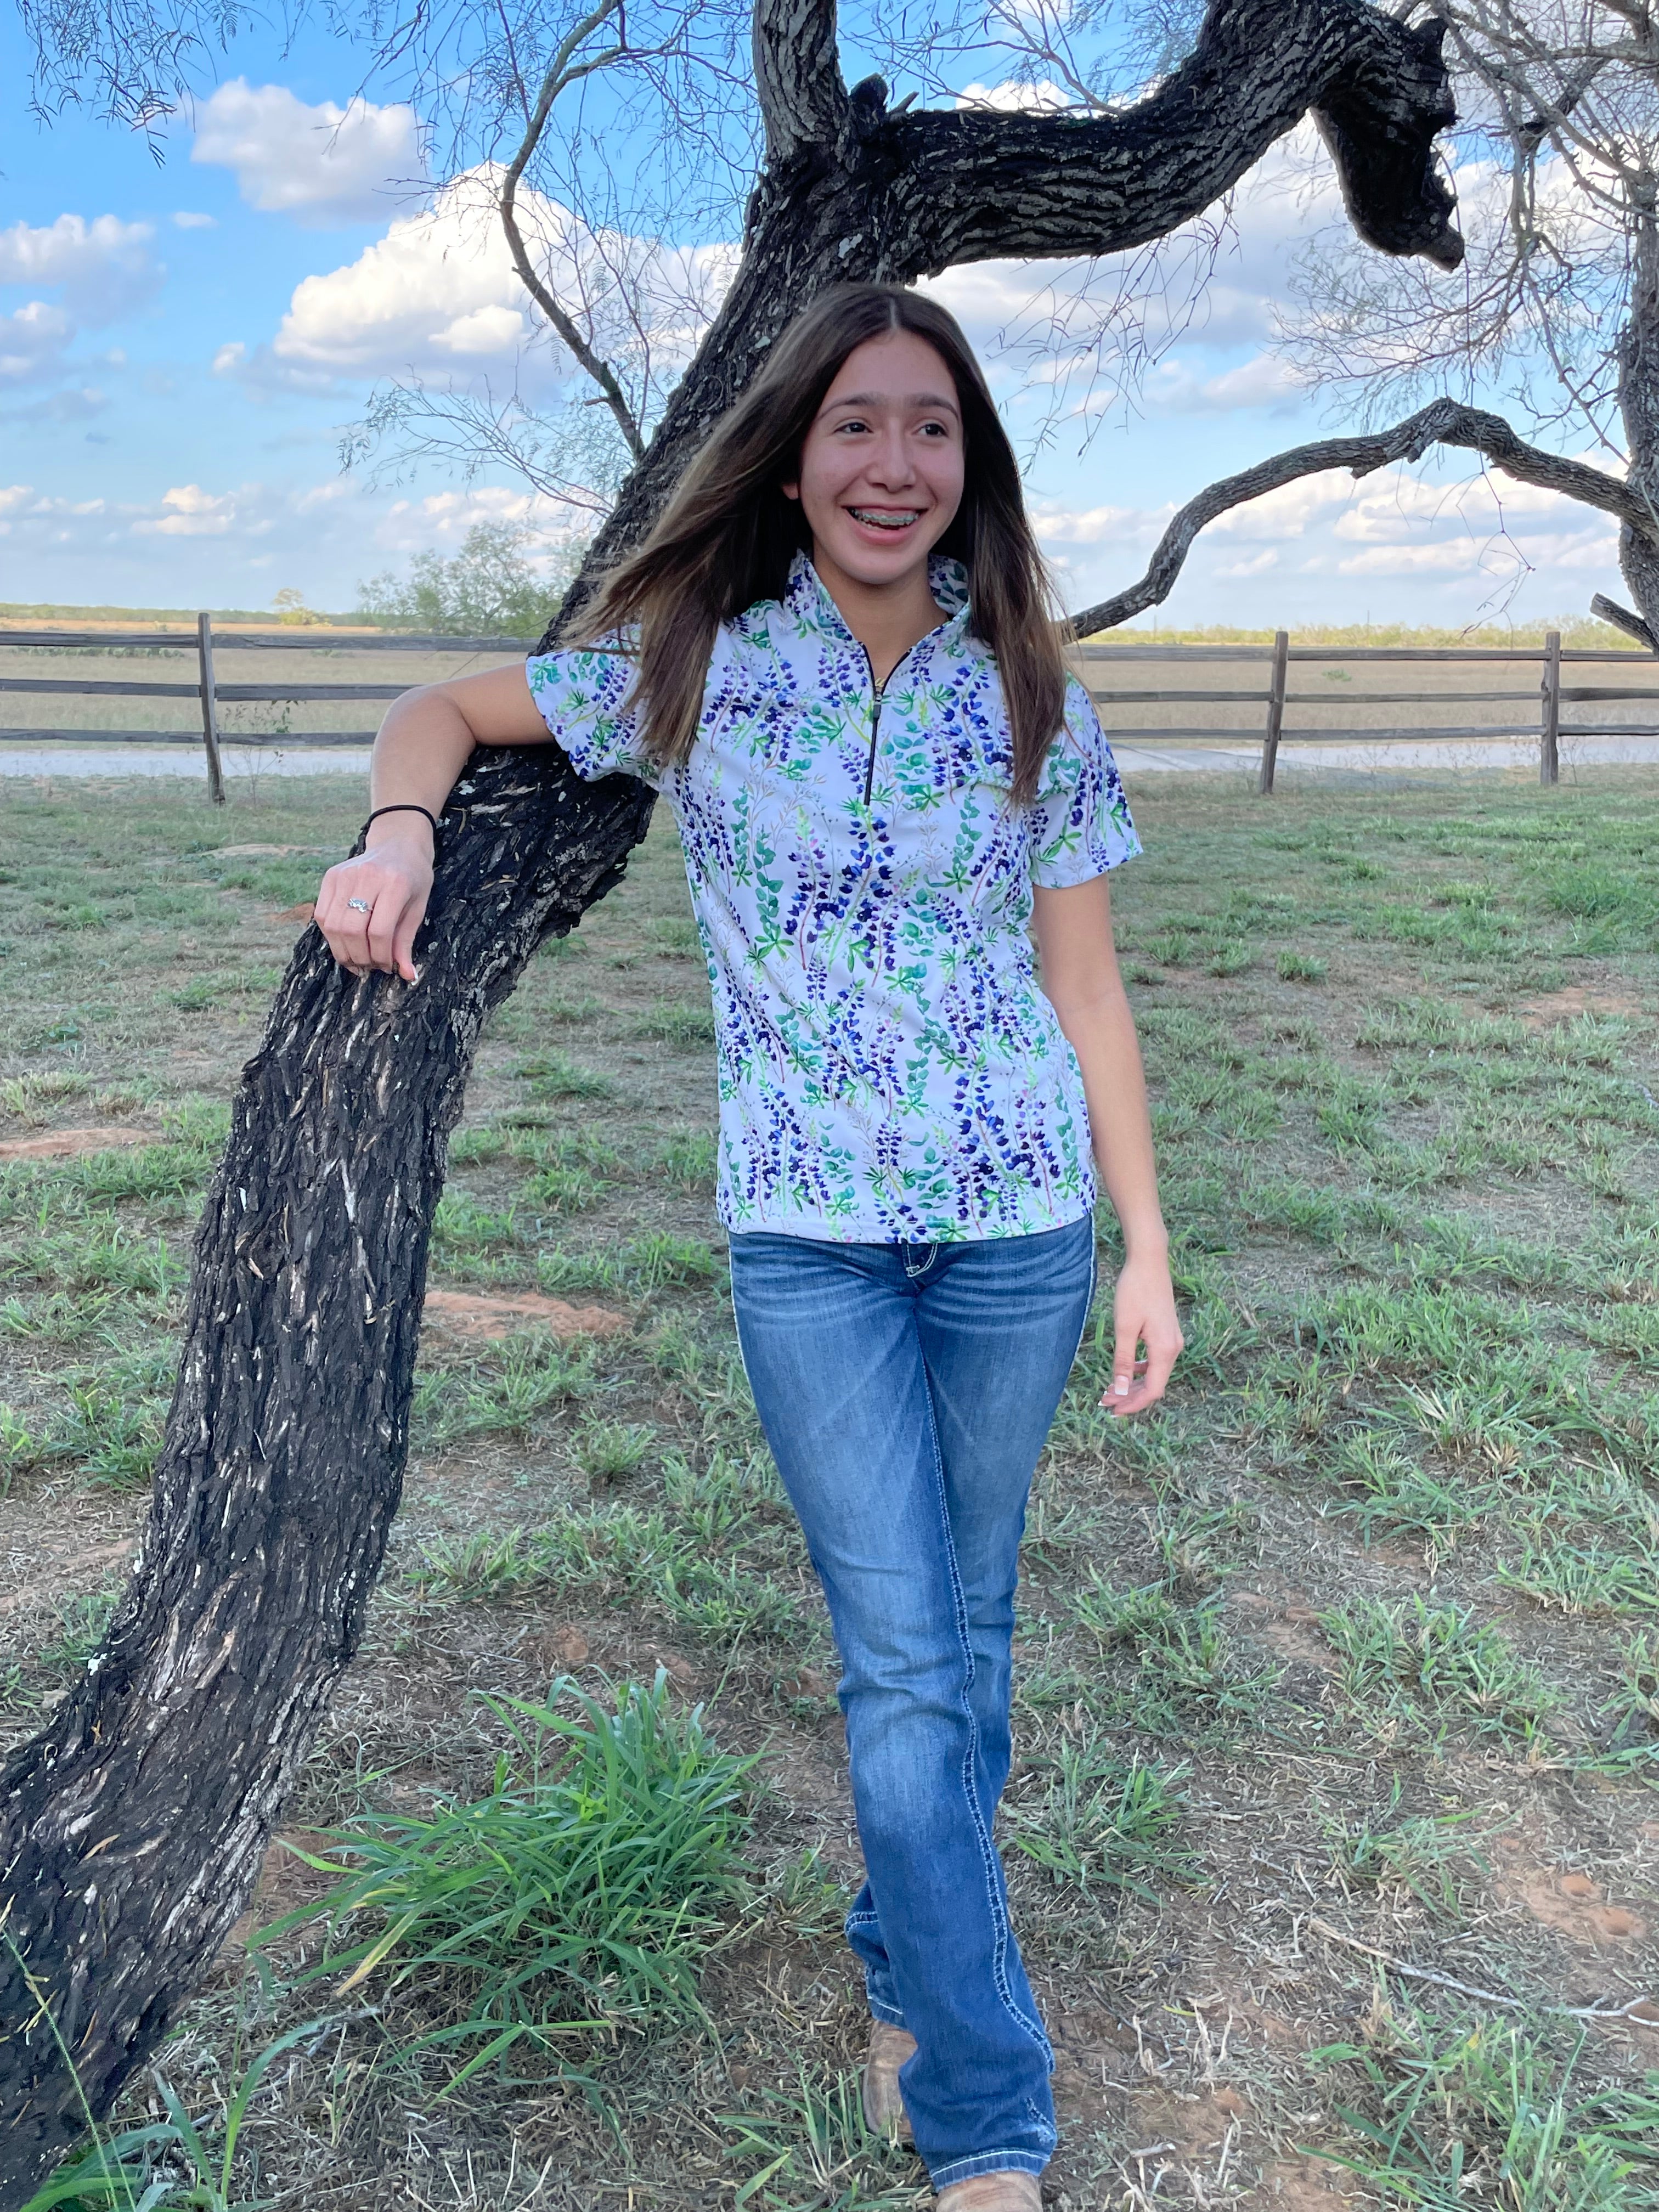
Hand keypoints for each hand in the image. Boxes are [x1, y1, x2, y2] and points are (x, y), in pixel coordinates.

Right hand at [315, 826, 434, 982]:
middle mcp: (366, 877)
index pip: (379, 931)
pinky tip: (346, 942)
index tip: (386, 966)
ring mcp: (344, 875)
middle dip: (360, 957)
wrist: (398, 845)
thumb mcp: (417, 909)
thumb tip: (408, 975)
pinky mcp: (330, 876)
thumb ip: (406, 942)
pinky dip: (331, 936)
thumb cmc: (413, 879)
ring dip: (343, 951)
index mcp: (395, 884)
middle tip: (370, 966)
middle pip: (351, 930)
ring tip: (357, 959)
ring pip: (332, 925)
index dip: (381, 956)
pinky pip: (322, 915)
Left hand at [1100, 1248, 1182, 1417]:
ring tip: (1111, 1389)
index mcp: (1165, 1349)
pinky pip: (1155, 1360)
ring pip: (1154, 1373)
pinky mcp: (1167, 1333)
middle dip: (1130, 1396)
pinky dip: (1140, 1370)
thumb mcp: (1124, 1328)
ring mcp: (1172, 1340)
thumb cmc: (1135, 1291)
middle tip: (1105, 1401)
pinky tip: (1124, 1370)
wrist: (1149, 1262)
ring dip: (1134, 1384)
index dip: (1133, 1404)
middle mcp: (1173, 1348)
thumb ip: (1122, 1361)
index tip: (1112, 1410)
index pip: (1153, 1390)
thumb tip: (1119, 1390)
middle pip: (1154, 1384)